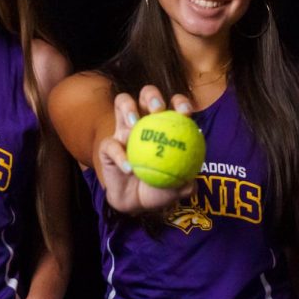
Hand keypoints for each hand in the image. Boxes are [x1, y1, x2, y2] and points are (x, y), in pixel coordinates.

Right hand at [96, 85, 196, 212]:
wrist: (135, 203)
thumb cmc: (159, 189)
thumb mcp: (176, 189)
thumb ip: (185, 186)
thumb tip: (191, 183)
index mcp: (165, 126)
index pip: (174, 105)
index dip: (180, 103)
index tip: (185, 113)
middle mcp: (144, 122)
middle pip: (147, 95)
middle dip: (152, 96)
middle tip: (157, 109)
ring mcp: (123, 130)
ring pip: (122, 103)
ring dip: (129, 108)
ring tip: (134, 123)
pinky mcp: (107, 146)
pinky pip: (110, 145)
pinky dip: (120, 157)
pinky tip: (129, 168)